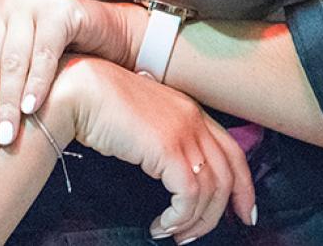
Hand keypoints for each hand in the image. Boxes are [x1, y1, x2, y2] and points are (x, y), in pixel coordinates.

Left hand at [0, 0, 143, 150]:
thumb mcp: (4, 68)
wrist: (98, 35)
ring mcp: (29, 4)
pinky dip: (37, 83)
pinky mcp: (59, 11)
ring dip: (8, 102)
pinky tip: (32, 107)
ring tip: (9, 134)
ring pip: (11, 60)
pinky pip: (43, 52)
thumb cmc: (46, 55)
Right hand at [49, 56, 255, 240]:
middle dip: (223, 212)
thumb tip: (173, 174)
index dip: (244, 186)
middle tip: (201, 234)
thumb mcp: (143, 119)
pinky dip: (179, 218)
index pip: (232, 151)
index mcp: (190, 109)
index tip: (243, 211)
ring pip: (211, 190)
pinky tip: (161, 224)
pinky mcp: (168, 149)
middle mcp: (193, 118)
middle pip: (229, 174)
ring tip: (173, 234)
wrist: (78, 90)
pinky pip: (189, 196)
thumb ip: (165, 138)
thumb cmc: (99, 104)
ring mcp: (183, 132)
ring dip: (194, 221)